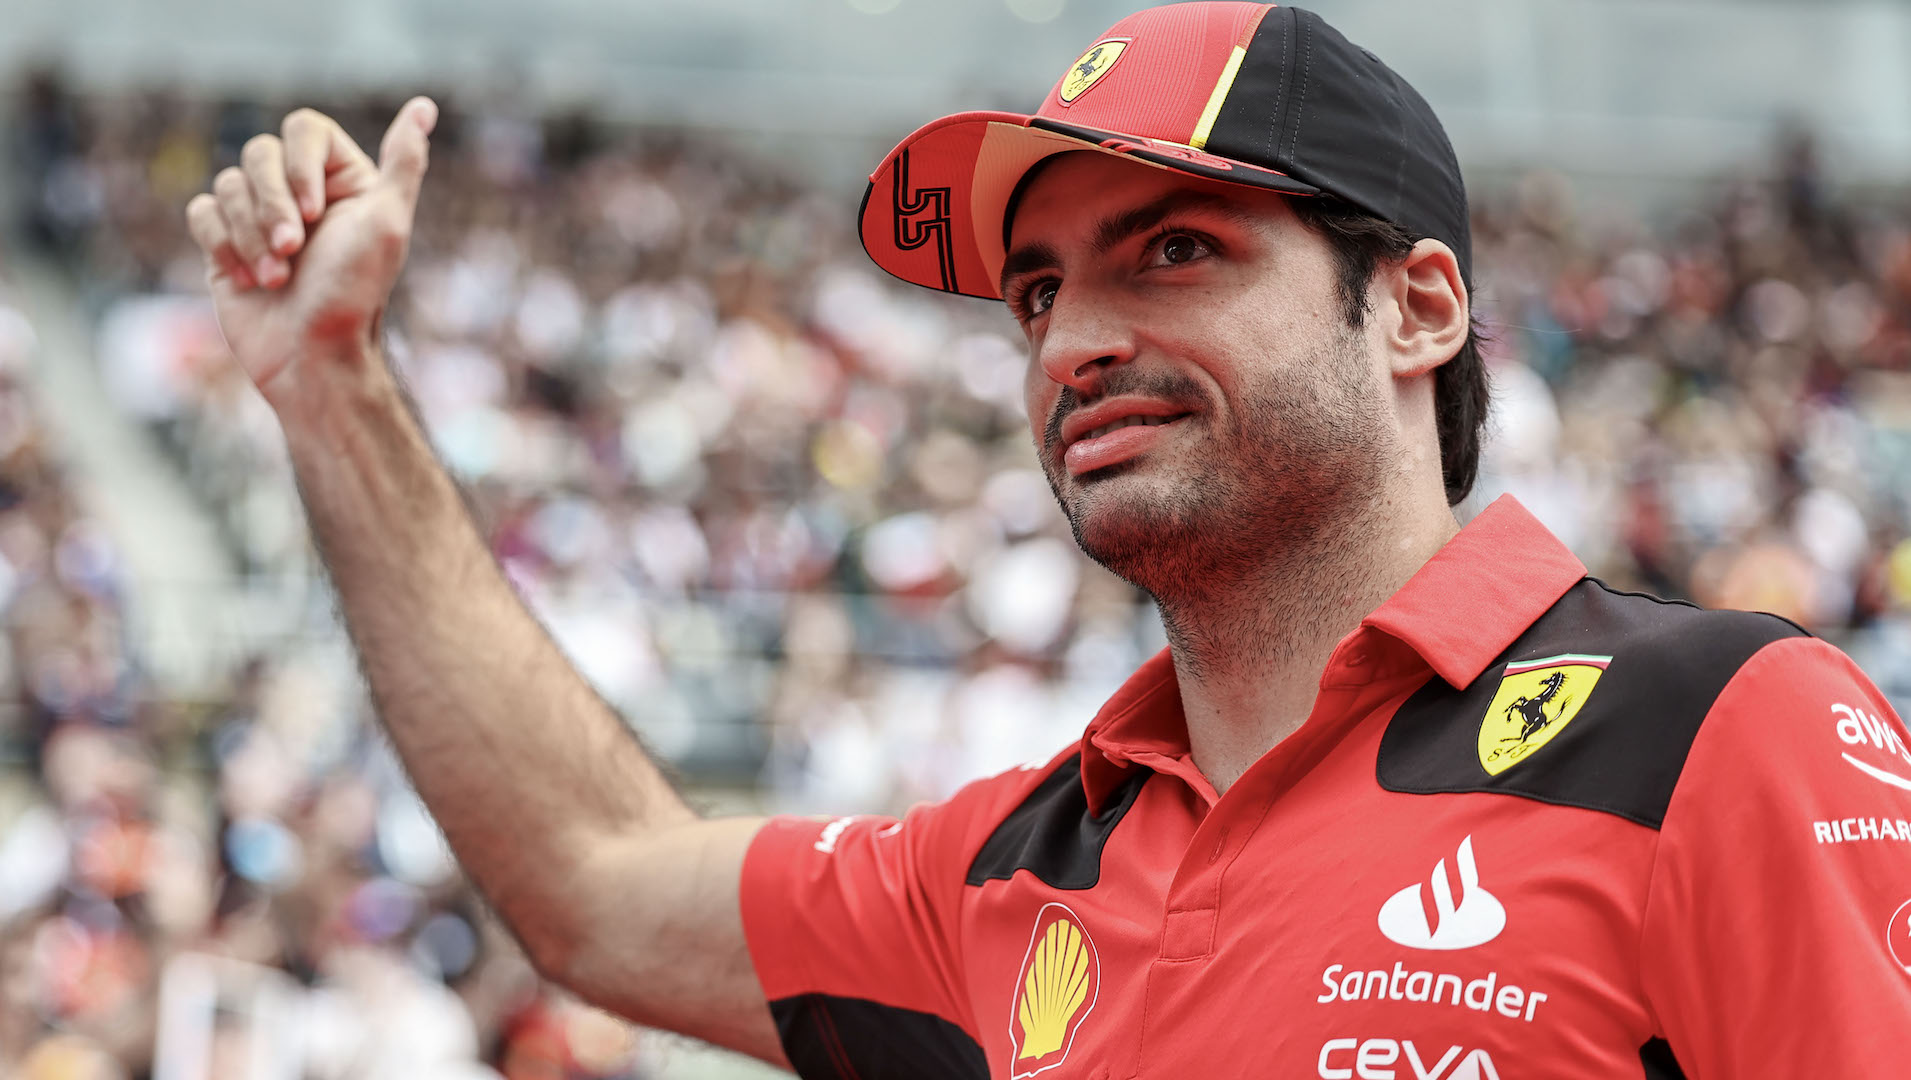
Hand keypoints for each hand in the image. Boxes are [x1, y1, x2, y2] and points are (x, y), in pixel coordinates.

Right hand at [185, 97, 436, 407]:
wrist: (311, 358)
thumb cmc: (354, 293)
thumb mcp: (388, 223)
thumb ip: (404, 162)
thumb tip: (425, 107)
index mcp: (342, 181)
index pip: (304, 128)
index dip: (301, 165)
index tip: (317, 214)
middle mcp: (300, 194)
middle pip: (259, 153)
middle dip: (272, 206)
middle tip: (294, 251)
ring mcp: (260, 218)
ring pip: (227, 184)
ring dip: (251, 236)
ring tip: (277, 278)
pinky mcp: (226, 244)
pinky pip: (202, 212)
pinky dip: (223, 244)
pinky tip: (249, 279)